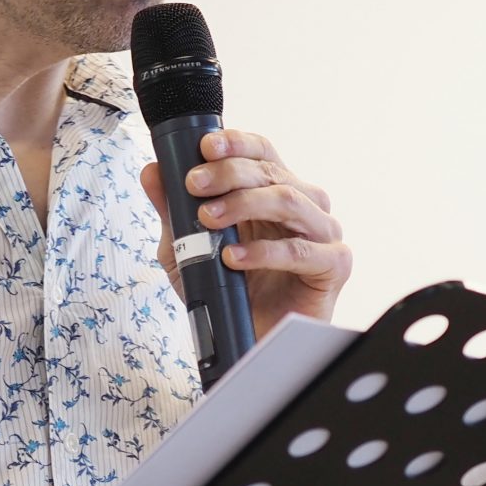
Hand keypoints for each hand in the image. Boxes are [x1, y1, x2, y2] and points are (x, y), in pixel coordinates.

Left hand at [139, 129, 349, 339]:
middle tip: (194, 185)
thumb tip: (152, 171)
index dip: (236, 143)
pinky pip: (300, 250)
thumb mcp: (185, 249)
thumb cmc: (227, 290)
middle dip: (228, 174)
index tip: (204, 147)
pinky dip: (263, 252)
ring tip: (207, 218)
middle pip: (271, 173)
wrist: (248, 341)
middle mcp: (304, 206)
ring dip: (243, 204)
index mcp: (274, 192)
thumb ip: (172, 211)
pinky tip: (232, 258)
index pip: (262, 153)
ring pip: (288, 201)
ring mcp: (323, 233)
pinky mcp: (333, 266)